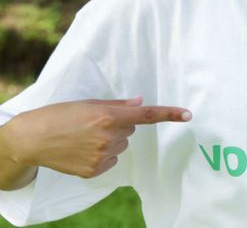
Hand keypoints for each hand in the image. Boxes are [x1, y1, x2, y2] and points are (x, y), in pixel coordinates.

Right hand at [0, 97, 190, 178]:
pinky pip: (111, 159)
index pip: (146, 115)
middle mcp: (109, 137)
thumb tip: (140, 102)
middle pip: (131, 129)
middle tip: (94, 122)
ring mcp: (102, 156)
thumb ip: (116, 105)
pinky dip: (102, 155)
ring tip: (85, 136)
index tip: (188, 115)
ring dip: (110, 140)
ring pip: (121, 145)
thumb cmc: (59, 115)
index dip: (169, 114)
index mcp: (108, 117)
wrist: (32, 139)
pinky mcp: (95, 170)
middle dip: (119, 124)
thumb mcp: (87, 104)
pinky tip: (83, 150)